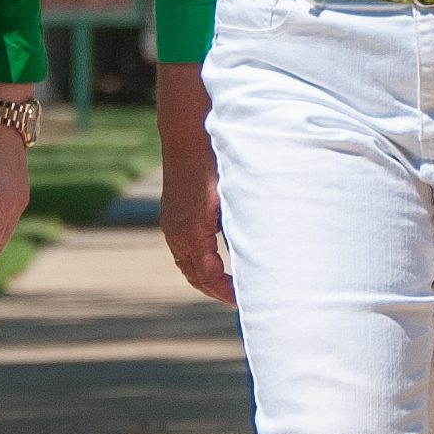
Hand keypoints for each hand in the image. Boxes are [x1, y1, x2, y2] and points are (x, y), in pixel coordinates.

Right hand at [154, 61, 233, 304]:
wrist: (186, 133)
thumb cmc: (214, 160)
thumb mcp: (234, 195)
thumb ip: (244, 224)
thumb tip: (263, 252)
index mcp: (193, 231)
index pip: (209, 276)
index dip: (227, 291)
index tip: (245, 300)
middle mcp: (177, 232)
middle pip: (195, 276)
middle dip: (217, 290)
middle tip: (241, 298)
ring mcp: (170, 225)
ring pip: (186, 265)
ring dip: (206, 277)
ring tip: (230, 285)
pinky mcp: (170, 217)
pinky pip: (182, 251)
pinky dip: (198, 262)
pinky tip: (216, 260)